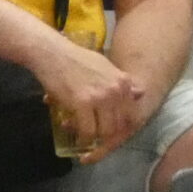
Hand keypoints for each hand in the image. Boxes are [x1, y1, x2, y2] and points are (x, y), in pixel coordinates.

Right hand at [35, 37, 148, 164]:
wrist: (52, 53)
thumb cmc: (75, 59)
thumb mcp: (104, 66)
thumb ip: (120, 82)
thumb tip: (140, 92)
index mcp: (123, 81)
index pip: (131, 113)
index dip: (121, 125)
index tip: (109, 128)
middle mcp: (116, 89)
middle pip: (119, 124)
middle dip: (108, 134)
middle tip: (96, 136)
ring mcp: (101, 97)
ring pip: (105, 131)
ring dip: (95, 137)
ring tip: (86, 137)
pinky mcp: (83, 103)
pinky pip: (87, 131)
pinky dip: (82, 137)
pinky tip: (77, 136)